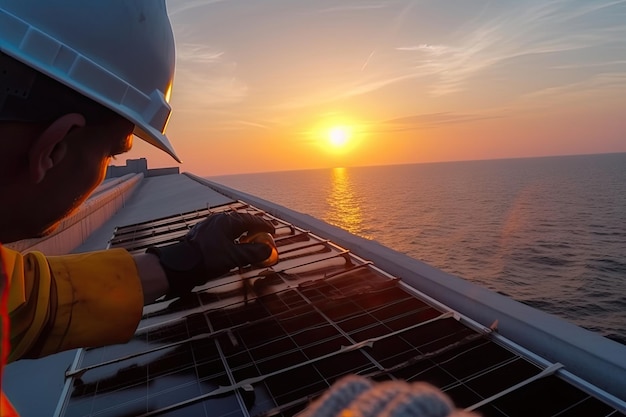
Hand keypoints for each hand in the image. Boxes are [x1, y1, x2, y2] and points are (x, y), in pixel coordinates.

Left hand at [146, 212, 274, 296]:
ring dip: (242, 235)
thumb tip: (268, 249)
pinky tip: (231, 248)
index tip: (273, 231)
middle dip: (254, 230)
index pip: (251, 220)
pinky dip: (231, 239)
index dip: (264, 226)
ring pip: (230, 228)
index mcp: (227, 221)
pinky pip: (221, 233)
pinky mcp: (201, 235)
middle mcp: (217, 220)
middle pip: (241, 222)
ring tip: (249, 243)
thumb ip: (253, 253)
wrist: (179, 266)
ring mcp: (208, 226)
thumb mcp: (234, 258)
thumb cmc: (206, 260)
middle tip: (263, 236)